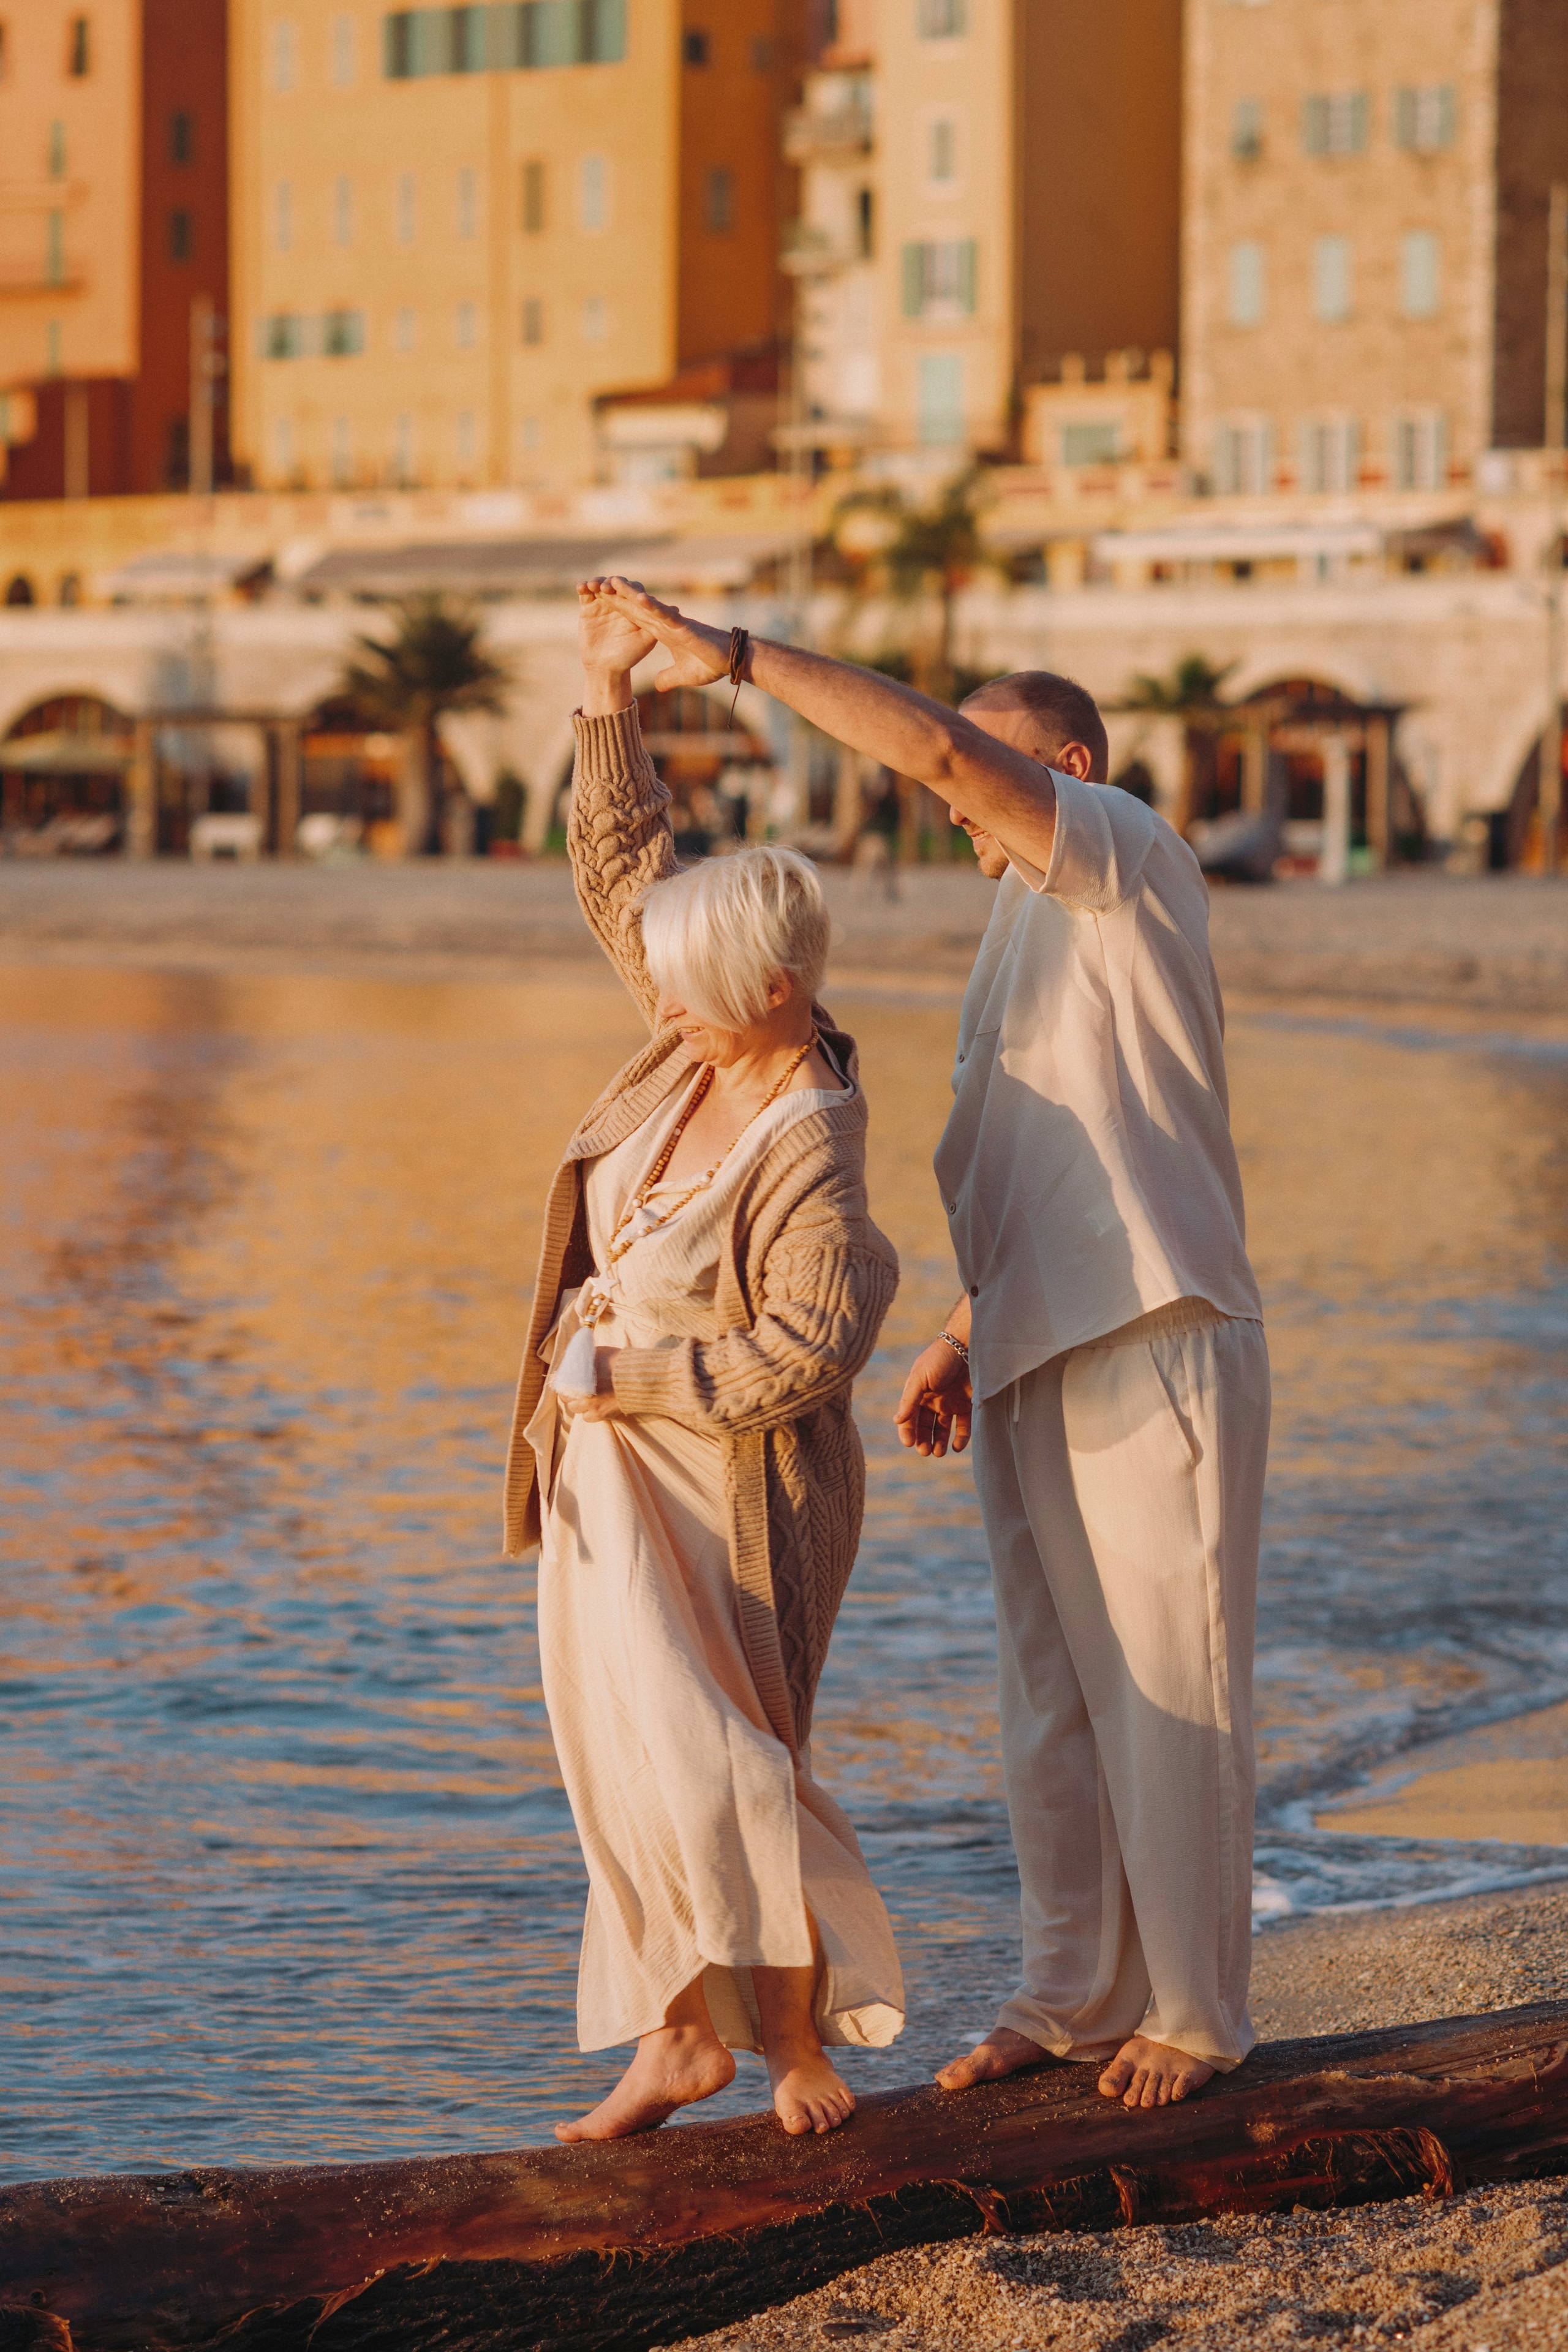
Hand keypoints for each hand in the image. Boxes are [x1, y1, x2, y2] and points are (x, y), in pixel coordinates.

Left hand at [561, 1347, 623, 1422]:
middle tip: (575, 1389)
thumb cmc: (619, 1362)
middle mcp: (581, 1392)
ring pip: (574, 1408)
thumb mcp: (599, 1352)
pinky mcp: (600, 1414)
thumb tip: (572, 1358)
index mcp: (579, 1376)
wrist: (638, 1377)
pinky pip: (587, 1417)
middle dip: (568, 1393)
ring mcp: (590, 1405)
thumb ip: (583, 1357)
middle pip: (565, 1396)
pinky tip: (595, 1406)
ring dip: (578, 1404)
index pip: (559, 1381)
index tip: (562, 1379)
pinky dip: (589, 1413)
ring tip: (586, 1398)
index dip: (560, 1380)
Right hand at [577, 578, 657, 711]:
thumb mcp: (646, 641)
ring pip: (600, 585)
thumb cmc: (629, 657)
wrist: (605, 668)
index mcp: (635, 607)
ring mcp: (603, 603)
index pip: (634, 590)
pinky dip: (583, 588)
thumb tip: (677, 609)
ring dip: (597, 582)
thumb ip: (659, 624)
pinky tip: (582, 588)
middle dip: (612, 583)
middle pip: (616, 584)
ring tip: (593, 586)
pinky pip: (585, 594)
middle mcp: (620, 602)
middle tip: (608, 587)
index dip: (630, 587)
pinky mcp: (588, 608)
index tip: (625, 587)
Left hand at [603, 577, 730, 690]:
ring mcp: (674, 623)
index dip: (618, 609)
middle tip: (598, 584)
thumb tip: (657, 686)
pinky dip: (653, 607)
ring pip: (648, 606)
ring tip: (613, 582)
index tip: (601, 601)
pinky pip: (665, 615)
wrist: (730, 663)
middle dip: (617, 597)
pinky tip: (640, 599)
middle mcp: (666, 624)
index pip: (636, 619)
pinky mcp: (684, 627)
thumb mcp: (683, 675)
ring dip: (630, 594)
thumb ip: (668, 677)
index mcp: (663, 632)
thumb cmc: (711, 665)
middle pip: (636, 608)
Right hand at [895, 1340, 972, 1456]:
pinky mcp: (968, 1405)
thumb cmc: (939, 1359)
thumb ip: (910, 1400)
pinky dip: (960, 1438)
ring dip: (939, 1443)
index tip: (909, 1444)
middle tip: (925, 1451)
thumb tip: (897, 1421)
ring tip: (938, 1453)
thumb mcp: (920, 1378)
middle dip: (923, 1441)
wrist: (968, 1345)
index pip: (910, 1418)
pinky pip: (963, 1426)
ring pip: (943, 1430)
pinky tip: (956, 1446)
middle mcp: (933, 1401)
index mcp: (918, 1394)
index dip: (908, 1432)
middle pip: (925, 1427)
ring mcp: (951, 1404)